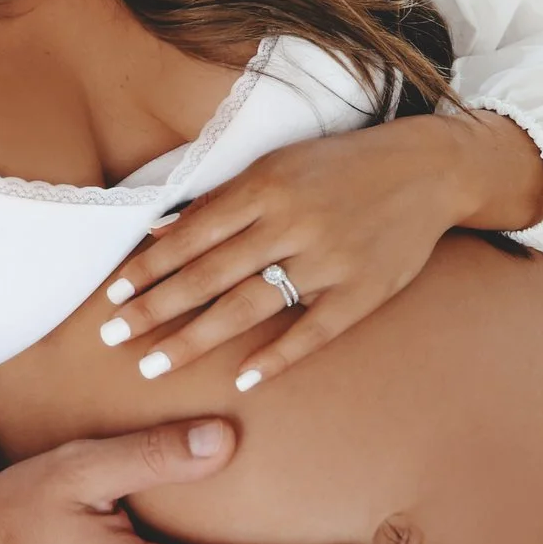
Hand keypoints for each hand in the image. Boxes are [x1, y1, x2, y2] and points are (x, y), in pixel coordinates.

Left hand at [100, 114, 542, 389]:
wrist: (429, 168)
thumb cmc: (341, 165)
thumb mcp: (278, 165)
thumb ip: (223, 200)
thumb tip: (160, 229)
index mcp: (266, 185)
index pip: (192, 233)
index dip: (150, 267)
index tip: (113, 295)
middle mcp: (292, 222)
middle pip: (209, 275)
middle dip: (155, 310)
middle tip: (112, 340)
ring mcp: (329, 260)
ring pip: (249, 307)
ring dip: (195, 339)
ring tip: (152, 366)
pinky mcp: (363, 291)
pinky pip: (312, 331)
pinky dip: (276, 357)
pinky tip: (240, 379)